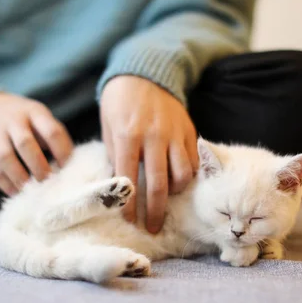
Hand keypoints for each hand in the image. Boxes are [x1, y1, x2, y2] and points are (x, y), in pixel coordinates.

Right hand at [0, 92, 72, 194]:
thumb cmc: (25, 119)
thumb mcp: (41, 118)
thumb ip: (54, 137)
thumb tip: (70, 166)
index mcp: (35, 112)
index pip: (52, 132)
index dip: (62, 152)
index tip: (67, 168)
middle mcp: (14, 121)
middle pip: (26, 144)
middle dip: (39, 167)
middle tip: (49, 182)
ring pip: (6, 158)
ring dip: (21, 178)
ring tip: (33, 190)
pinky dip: (7, 185)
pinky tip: (18, 193)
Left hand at [100, 76, 197, 233]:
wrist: (145, 74)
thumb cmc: (119, 103)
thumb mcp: (108, 127)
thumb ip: (114, 155)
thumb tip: (118, 187)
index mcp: (128, 136)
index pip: (129, 179)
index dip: (129, 205)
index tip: (130, 222)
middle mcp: (154, 136)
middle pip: (159, 184)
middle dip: (156, 211)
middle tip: (153, 228)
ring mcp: (175, 134)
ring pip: (183, 175)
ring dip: (175, 193)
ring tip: (168, 199)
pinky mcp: (189, 131)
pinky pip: (194, 161)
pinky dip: (188, 176)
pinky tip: (179, 181)